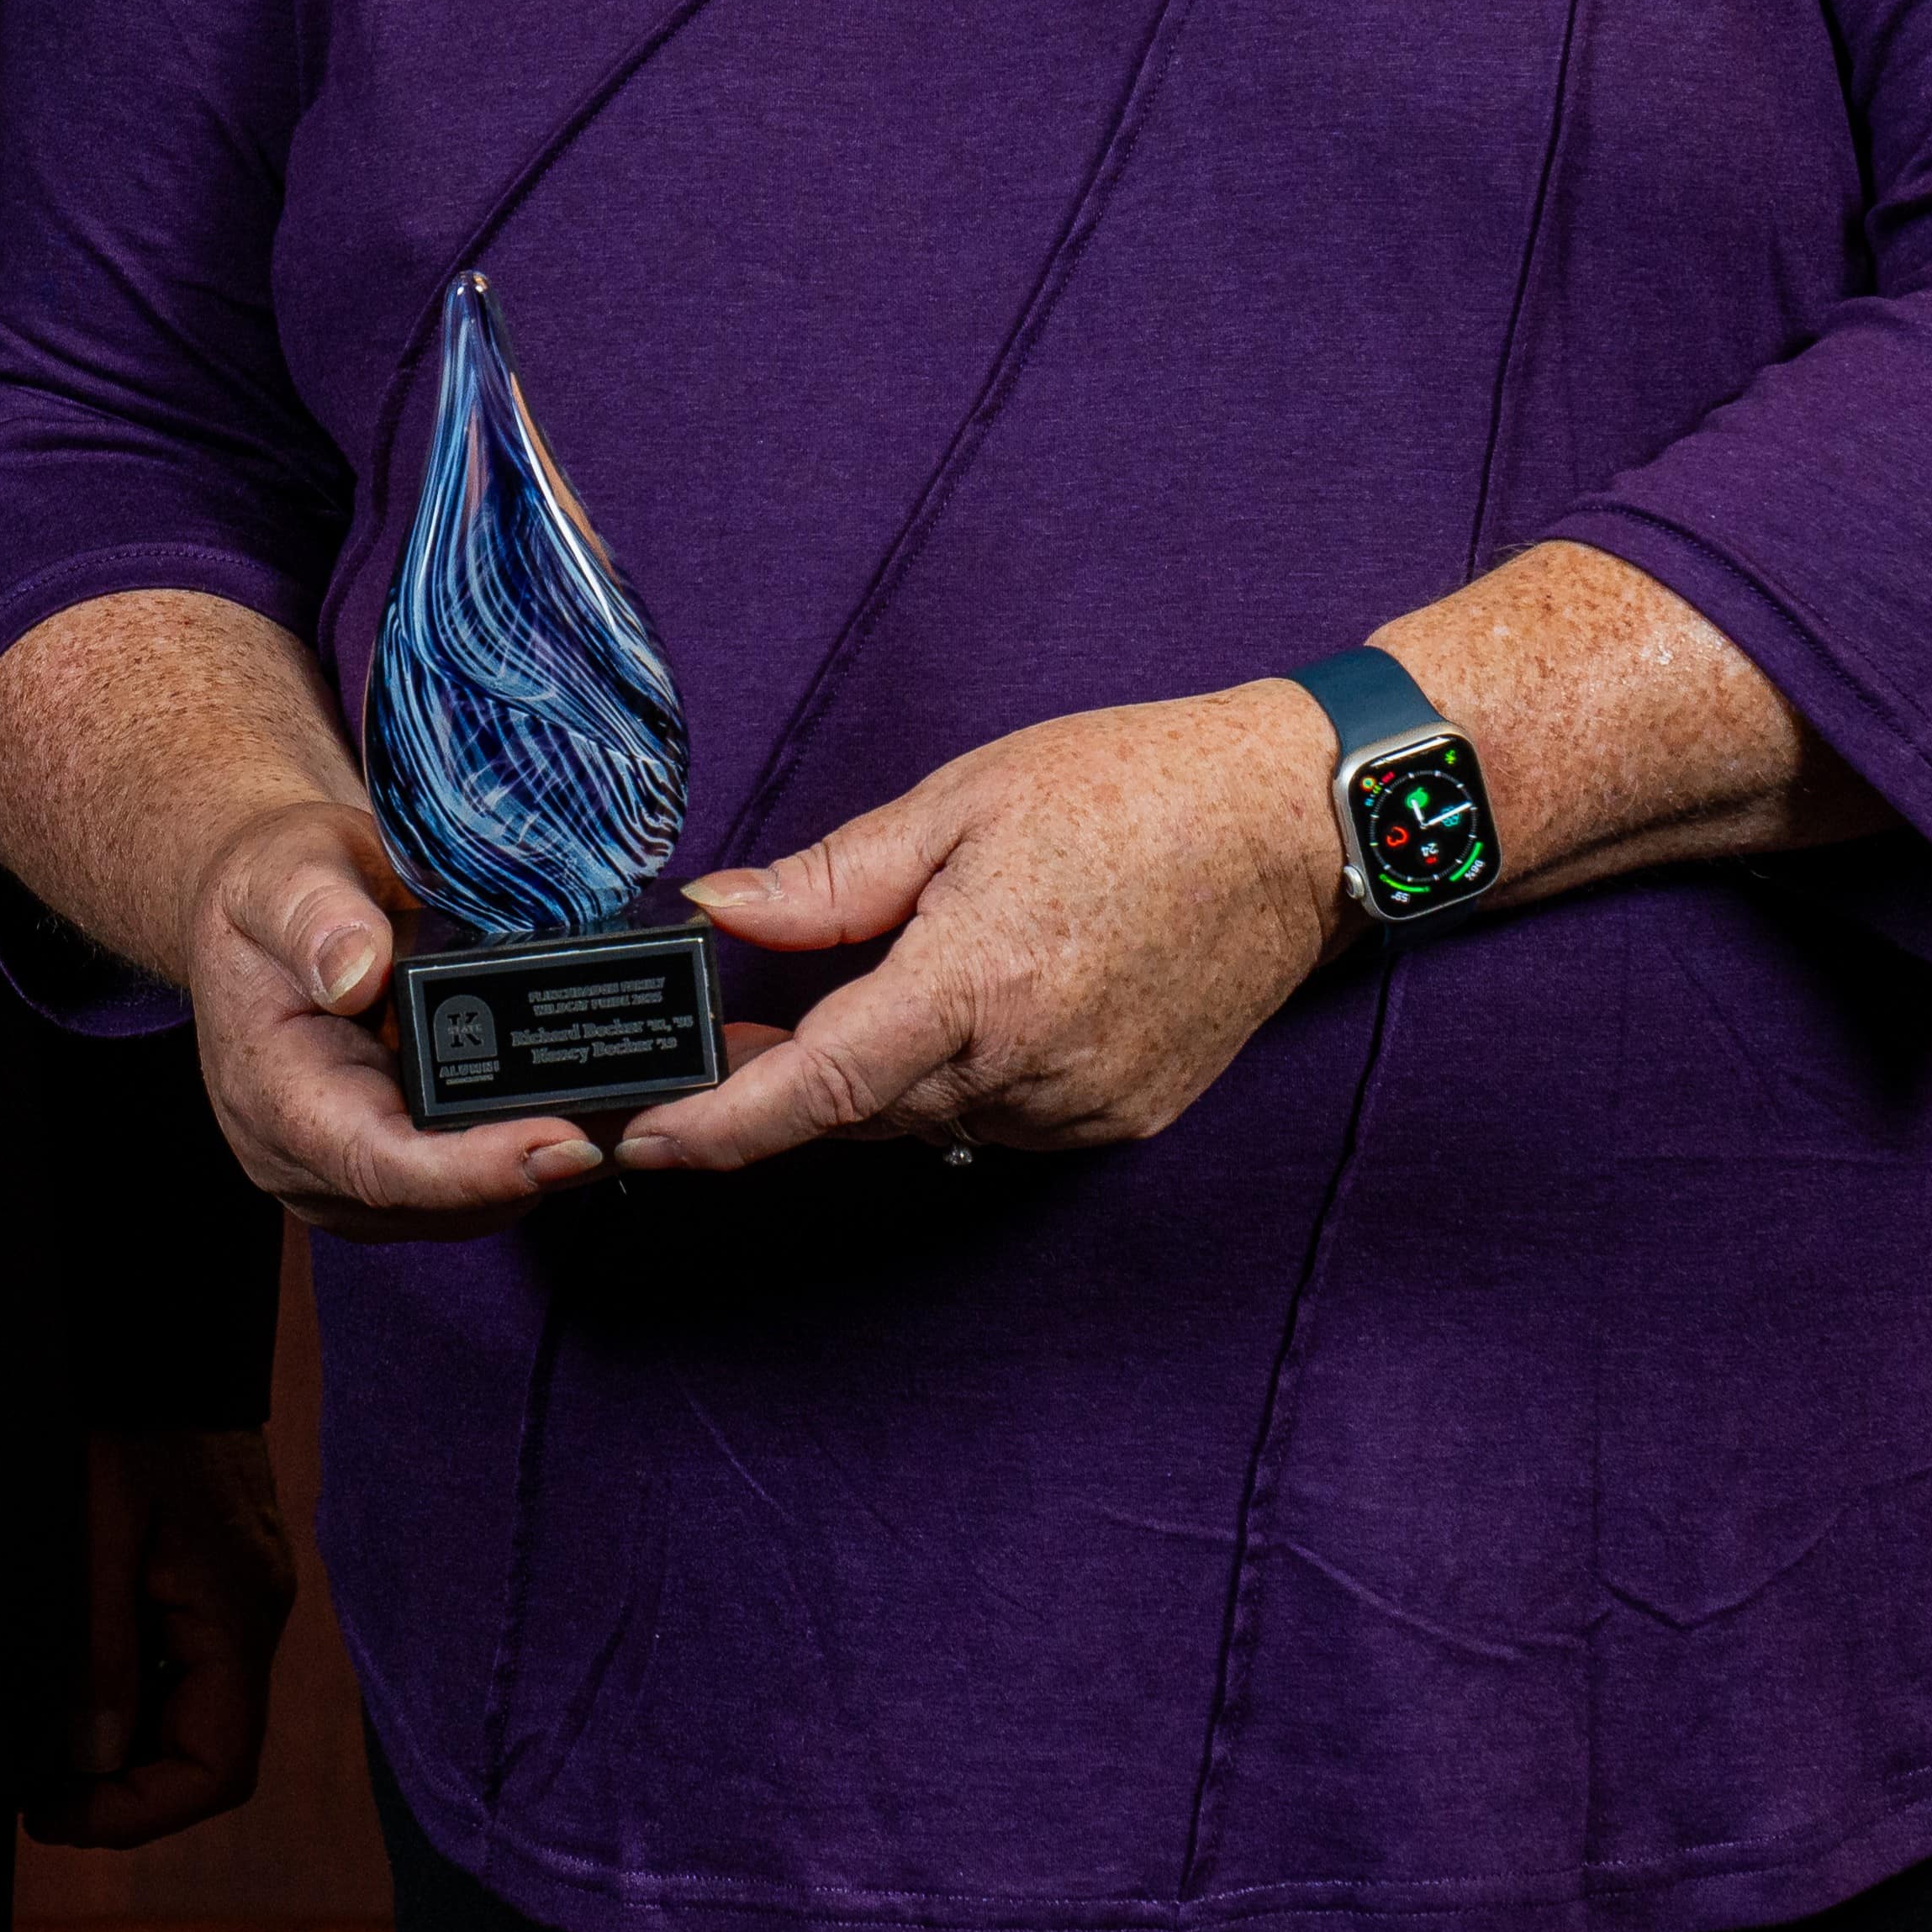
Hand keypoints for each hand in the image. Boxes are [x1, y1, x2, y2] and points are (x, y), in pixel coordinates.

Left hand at [35, 1423, 294, 1845]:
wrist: (164, 1333)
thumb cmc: (134, 1414)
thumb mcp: (101, 1527)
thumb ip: (100, 1647)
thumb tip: (90, 1758)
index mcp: (238, 1617)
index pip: (218, 1769)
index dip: (140, 1813)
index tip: (55, 1816)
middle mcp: (251, 1618)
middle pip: (204, 1751)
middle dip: (122, 1787)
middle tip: (31, 1793)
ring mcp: (234, 1596)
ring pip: (188, 1711)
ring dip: (121, 1743)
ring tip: (39, 1748)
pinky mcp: (210, 1574)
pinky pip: (178, 1662)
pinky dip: (127, 1692)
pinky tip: (69, 1686)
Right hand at [170, 796, 605, 1237]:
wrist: (266, 908)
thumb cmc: (268, 891)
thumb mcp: (279, 874)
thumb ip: (313, 916)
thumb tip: (358, 973)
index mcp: (276, 1099)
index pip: (382, 1165)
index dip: (478, 1168)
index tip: (567, 1143)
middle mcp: (311, 1161)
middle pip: (443, 1200)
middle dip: (542, 1166)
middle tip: (643, 1116)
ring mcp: (354, 1175)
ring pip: (471, 1204)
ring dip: (549, 1165)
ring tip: (636, 1109)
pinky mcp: (395, 1165)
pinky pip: (475, 1182)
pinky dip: (534, 1152)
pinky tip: (591, 1107)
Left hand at [629, 682, 1348, 1174]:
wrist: (1295, 825)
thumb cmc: (1130, 789)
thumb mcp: (958, 805)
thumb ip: (830, 881)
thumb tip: (714, 911)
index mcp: (978, 986)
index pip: (814, 1089)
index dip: (714, 1128)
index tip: (636, 1142)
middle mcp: (1031, 1071)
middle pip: (858, 1113)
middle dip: (776, 1088)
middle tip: (720, 1029)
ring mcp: (1082, 1109)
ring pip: (925, 1123)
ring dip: (871, 1079)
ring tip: (859, 992)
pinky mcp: (1121, 1119)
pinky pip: (996, 1122)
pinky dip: (953, 1082)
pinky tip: (964, 1011)